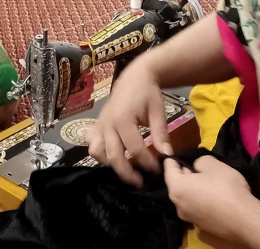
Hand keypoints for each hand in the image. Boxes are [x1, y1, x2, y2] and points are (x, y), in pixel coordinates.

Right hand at [87, 59, 171, 186]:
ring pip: (98, 153)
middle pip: (114, 157)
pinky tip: (112, 156)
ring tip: (127, 170)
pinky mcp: (96, 125)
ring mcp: (99, 125)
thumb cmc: (148, 92)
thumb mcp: (158, 111)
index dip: (147, 163)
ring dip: (111, 165)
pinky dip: (99, 154)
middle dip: (128, 173)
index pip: (135, 149)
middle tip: (141, 182)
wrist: (135, 76)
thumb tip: (167, 155)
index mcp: (123, 119)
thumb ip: (160, 133)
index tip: (158, 170)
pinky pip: (92, 145)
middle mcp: (107, 124)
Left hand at [164, 156, 259, 246]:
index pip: (168, 168)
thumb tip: (197, 168)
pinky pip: (197, 207)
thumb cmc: (225, 187)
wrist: (244, 219)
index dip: (173, 157)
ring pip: (187, 196)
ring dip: (194, 186)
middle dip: (186, 172)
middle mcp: (178, 205)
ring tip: (208, 179)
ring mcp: (189, 217)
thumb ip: (200, 161)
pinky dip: (201, 199)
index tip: (178, 151)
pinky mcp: (201, 226)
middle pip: (177, 183)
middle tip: (198, 164)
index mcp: (176, 188)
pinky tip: (215, 195)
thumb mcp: (213, 164)